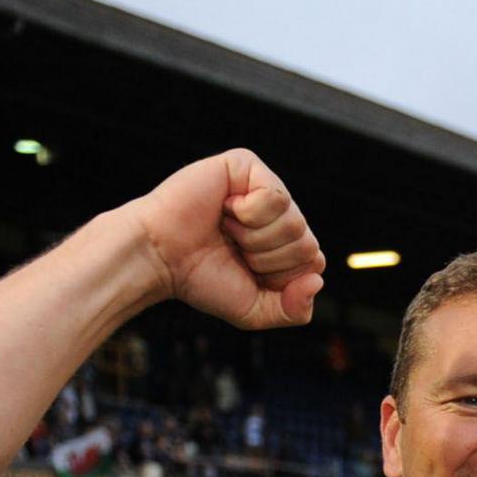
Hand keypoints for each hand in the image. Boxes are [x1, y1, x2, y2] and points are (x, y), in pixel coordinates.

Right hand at [120, 150, 326, 328]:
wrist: (159, 257)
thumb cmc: (201, 278)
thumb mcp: (255, 310)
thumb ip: (294, 311)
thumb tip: (317, 280)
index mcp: (284, 242)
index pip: (314, 263)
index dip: (280, 277)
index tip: (246, 271)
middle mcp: (279, 213)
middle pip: (308, 244)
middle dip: (267, 259)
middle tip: (232, 248)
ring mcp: (264, 186)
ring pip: (294, 223)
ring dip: (255, 238)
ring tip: (225, 229)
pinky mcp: (246, 165)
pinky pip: (275, 197)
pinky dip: (248, 214)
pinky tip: (224, 209)